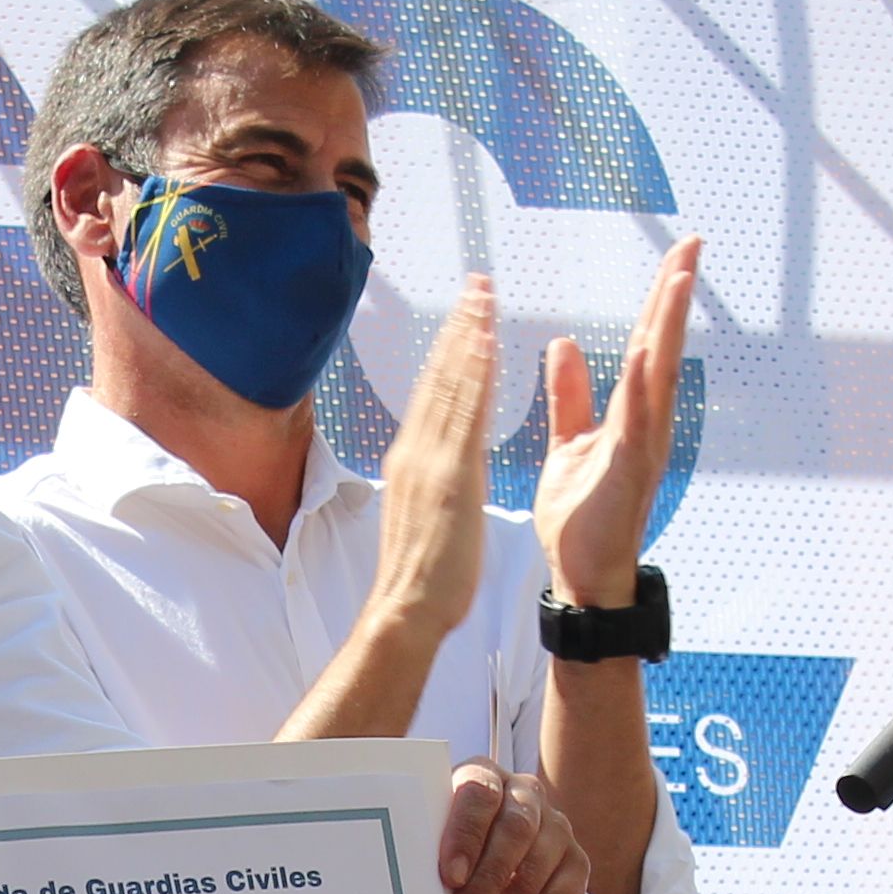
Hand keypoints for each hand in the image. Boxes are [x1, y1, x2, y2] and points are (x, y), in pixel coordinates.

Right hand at [361, 276, 500, 644]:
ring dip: (469, 336)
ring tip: (485, 295)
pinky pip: (466, 415)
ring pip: (452, 386)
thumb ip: (430, 483)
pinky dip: (475, 376)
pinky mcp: (451, 476)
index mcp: (412, 460)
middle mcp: (417, 451)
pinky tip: (487, 344)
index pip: (433, 393)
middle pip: (440, 377)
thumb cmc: (419, 578)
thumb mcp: (422, 516)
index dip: (449, 350)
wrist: (405, 610)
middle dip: (459, 327)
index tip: (465, 315)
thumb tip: (434, 469)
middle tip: (477, 282)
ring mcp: (431, 461)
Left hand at [438, 764, 590, 893]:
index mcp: (486, 778)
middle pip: (516, 832)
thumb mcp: (433, 835)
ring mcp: (557, 829)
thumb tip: (408, 886)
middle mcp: (527, 796)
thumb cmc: (450, 844)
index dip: (466, 835)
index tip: (449, 875)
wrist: (488, 849)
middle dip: (489, 880)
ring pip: (539, 869)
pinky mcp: (575, 865)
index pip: (480, 796)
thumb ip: (426, 847)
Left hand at [536, 238, 700, 607]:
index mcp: (632, 415)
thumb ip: (570, 395)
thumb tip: (567, 344)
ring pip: (659, 377)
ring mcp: (642, 448)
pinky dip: (643, 387)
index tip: (676, 256)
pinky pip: (637, 423)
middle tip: (692, 244)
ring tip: (679, 279)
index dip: (660, 300)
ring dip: (668, 327)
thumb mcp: (569, 443)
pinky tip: (648, 350)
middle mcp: (647, 425)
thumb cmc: (581, 517)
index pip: (649, 344)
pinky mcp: (627, 472)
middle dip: (675, 296)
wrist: (582, 576)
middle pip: (664, 348)